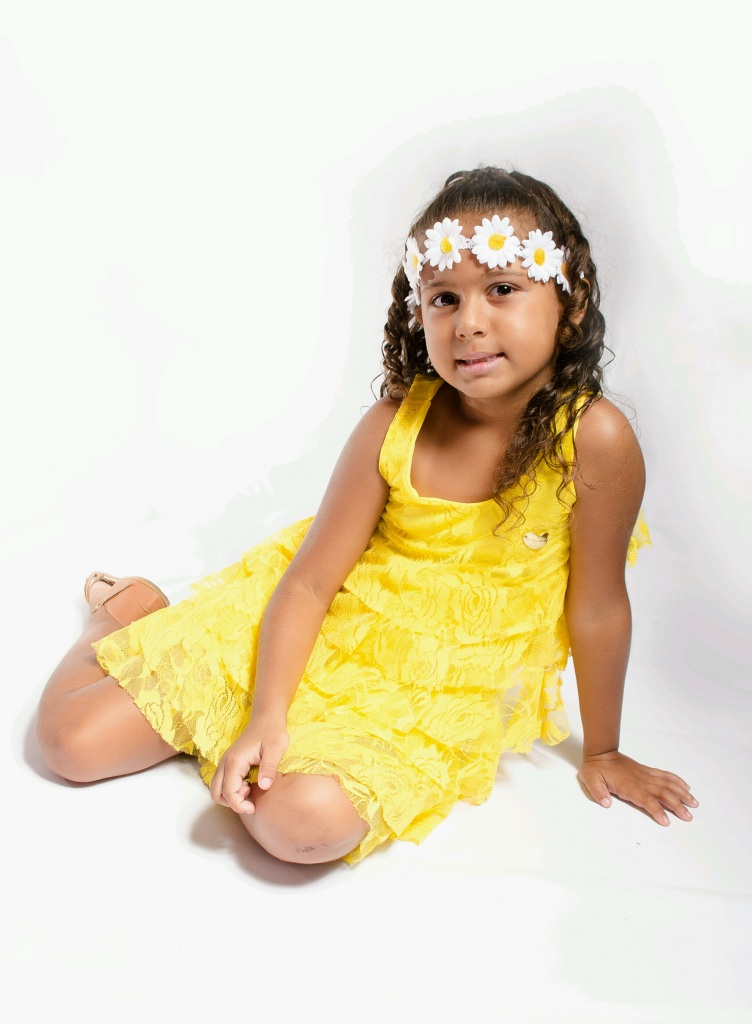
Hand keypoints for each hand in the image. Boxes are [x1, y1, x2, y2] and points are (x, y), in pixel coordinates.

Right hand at [209, 716, 289, 814]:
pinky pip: (222, 782)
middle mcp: (225, 763)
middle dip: (232, 803)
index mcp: (235, 761)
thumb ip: (270, 767)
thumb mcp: (276, 749)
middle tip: (251, 799)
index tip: (254, 807)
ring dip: (230, 796)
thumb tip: (263, 786)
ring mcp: (225, 762)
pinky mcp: (229, 763)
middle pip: (216, 793)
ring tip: (249, 790)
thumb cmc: (273, 732)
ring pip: (217, 788)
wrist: (267, 718)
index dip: (239, 805)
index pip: (228, 792)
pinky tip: (248, 784)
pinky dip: (231, 789)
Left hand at [578, 750, 697, 825]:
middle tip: (689, 817)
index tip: (666, 821)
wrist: (601, 752)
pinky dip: (676, 780)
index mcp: (628, 786)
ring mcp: (645, 775)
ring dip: (681, 793)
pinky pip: (664, 775)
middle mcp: (640, 781)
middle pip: (662, 793)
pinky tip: (686, 787)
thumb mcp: (590, 780)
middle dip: (676, 805)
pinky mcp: (647, 771)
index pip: (646, 800)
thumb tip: (606, 803)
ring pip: (667, 784)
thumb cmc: (595, 768)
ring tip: (694, 803)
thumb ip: (598, 792)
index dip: (656, 810)